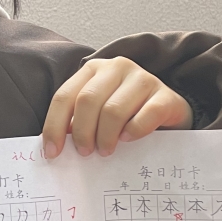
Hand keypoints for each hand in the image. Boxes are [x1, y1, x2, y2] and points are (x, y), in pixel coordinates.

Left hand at [42, 57, 191, 158]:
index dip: (54, 126)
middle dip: (82, 131)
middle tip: (85, 153)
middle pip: (87, 100)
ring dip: (106, 136)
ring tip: (106, 151)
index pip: (64, 96)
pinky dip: (133, 131)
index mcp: (93, 70)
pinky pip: (145, 115)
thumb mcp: (97, 113)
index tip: (53, 153)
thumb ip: (77, 122)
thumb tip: (55, 148)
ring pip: (113, 109)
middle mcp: (116, 67)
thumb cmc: (127, 114)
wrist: (169, 111)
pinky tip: (128, 140)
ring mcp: (143, 78)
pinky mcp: (165, 95)